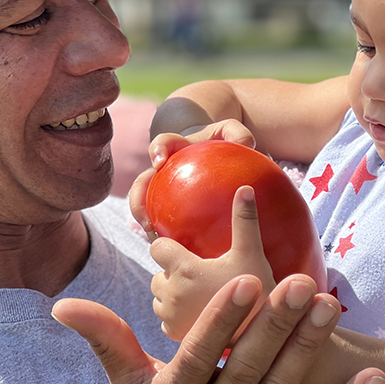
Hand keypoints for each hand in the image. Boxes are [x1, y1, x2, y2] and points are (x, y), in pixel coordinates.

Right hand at [52, 274, 384, 383]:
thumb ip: (107, 342)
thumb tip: (62, 305)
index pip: (201, 355)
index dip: (221, 320)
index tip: (243, 281)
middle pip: (250, 365)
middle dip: (276, 324)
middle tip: (300, 282)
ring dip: (310, 347)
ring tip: (329, 305)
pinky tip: (374, 377)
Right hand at [129, 118, 255, 239]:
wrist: (218, 155)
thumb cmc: (224, 142)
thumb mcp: (231, 133)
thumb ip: (237, 133)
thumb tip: (246, 144)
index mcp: (175, 149)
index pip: (161, 144)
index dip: (157, 150)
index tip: (159, 162)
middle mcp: (164, 171)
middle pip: (142, 185)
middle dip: (138, 201)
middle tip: (146, 219)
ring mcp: (163, 191)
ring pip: (147, 208)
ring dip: (147, 224)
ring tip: (156, 241)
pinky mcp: (169, 208)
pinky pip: (166, 223)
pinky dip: (170, 236)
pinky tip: (182, 251)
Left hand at [151, 185, 275, 341]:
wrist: (267, 337)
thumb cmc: (260, 292)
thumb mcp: (252, 253)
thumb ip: (245, 220)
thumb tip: (244, 187)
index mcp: (184, 270)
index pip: (157, 247)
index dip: (170, 247)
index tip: (187, 251)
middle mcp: (171, 294)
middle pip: (158, 273)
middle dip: (173, 271)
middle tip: (202, 273)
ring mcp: (171, 318)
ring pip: (160, 297)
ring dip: (173, 293)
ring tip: (202, 293)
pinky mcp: (175, 335)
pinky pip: (166, 319)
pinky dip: (178, 314)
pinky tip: (200, 312)